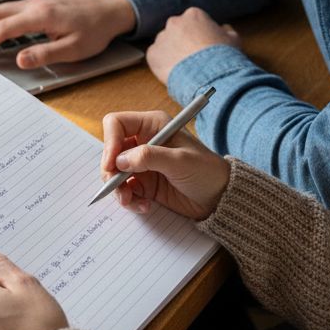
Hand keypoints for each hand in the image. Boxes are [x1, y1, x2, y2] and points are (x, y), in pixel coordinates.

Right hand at [0, 0, 135, 68]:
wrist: (108, 11)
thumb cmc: (95, 31)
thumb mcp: (74, 49)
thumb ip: (45, 54)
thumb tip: (20, 59)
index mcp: (42, 15)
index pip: (4, 28)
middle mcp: (35, 4)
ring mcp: (35, 2)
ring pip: (0, 9)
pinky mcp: (37, 4)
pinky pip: (8, 9)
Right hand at [100, 110, 228, 219]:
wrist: (220, 198)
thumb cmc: (206, 171)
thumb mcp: (179, 161)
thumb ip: (148, 157)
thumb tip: (119, 161)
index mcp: (152, 125)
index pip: (116, 124)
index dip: (109, 142)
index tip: (111, 164)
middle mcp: (144, 141)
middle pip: (110, 150)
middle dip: (110, 171)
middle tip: (117, 188)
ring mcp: (142, 163)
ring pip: (114, 173)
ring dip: (118, 189)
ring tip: (130, 201)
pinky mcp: (144, 183)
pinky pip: (124, 190)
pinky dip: (129, 199)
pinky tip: (144, 205)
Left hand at [146, 7, 241, 83]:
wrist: (209, 76)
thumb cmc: (223, 57)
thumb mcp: (233, 39)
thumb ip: (226, 30)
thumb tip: (224, 28)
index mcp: (193, 15)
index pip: (193, 21)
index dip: (199, 35)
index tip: (203, 46)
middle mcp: (174, 22)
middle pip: (177, 31)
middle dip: (182, 42)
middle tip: (192, 58)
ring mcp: (162, 38)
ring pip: (165, 44)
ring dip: (172, 53)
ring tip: (184, 68)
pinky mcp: (152, 54)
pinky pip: (155, 57)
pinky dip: (162, 64)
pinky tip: (175, 72)